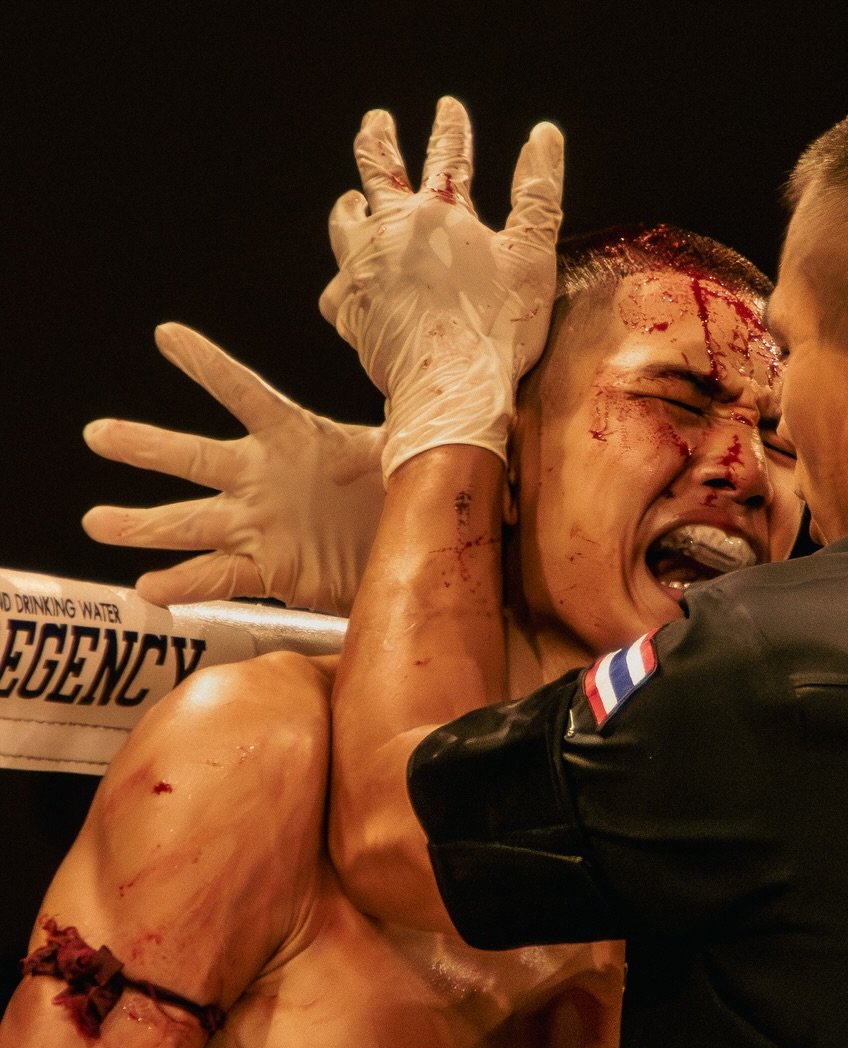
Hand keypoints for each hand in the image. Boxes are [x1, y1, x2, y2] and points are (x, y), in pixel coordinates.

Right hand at [82, 324, 384, 615]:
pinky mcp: (266, 571)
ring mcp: (257, 526)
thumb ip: (403, 424)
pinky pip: (218, 578)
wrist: (401, 557)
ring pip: (189, 523)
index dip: (209, 366)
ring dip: (143, 525)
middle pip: (193, 458)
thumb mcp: (405, 453)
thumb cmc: (396, 496)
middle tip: (97, 434)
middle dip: (145, 447)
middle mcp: (260, 479)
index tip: (167, 335)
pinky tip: (148, 590)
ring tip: (96, 523)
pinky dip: (183, 585)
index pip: (244, 393)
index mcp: (291, 438)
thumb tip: (429, 397)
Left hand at [320, 96, 562, 476]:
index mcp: (437, 213)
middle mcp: (390, 232)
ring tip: (350, 202)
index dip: (451, 129)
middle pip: (378, 172)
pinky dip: (343, 284)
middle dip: (378, 141)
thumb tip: (544, 135)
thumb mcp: (532, 255)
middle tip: (376, 123)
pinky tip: (346, 289)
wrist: (450, 387)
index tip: (448, 109)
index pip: (446, 157)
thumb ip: (537, 194)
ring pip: (345, 226)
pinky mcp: (350, 315)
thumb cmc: (497, 325)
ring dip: (349, 208)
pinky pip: (336, 292)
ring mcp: (362, 272)